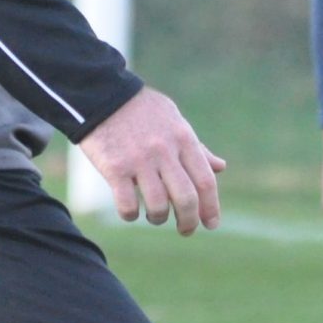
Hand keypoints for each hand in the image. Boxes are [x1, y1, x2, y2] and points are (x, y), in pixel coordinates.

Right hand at [76, 86, 225, 234]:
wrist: (101, 93)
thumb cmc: (141, 109)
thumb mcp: (174, 120)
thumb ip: (196, 147)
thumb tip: (221, 167)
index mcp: (183, 138)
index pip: (205, 181)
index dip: (211, 207)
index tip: (211, 224)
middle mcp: (164, 151)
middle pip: (186, 198)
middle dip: (189, 221)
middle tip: (186, 229)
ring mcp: (139, 160)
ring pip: (158, 206)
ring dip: (158, 219)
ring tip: (155, 217)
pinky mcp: (114, 168)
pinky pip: (127, 204)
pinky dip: (131, 215)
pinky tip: (130, 211)